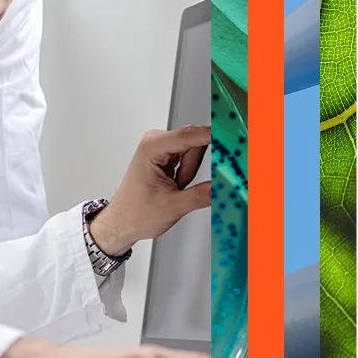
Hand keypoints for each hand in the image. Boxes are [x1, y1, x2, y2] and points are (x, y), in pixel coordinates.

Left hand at [89, 126, 212, 255]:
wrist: (122, 223)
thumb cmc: (135, 213)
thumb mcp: (173, 206)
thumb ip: (202, 194)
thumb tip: (225, 186)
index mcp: (152, 147)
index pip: (192, 134)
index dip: (216, 135)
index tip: (235, 138)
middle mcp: (155, 142)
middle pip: (196, 143)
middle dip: (195, 168)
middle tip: (183, 186)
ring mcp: (161, 148)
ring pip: (195, 152)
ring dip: (190, 174)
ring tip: (175, 189)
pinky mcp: (166, 156)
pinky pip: (190, 159)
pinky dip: (188, 174)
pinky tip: (177, 185)